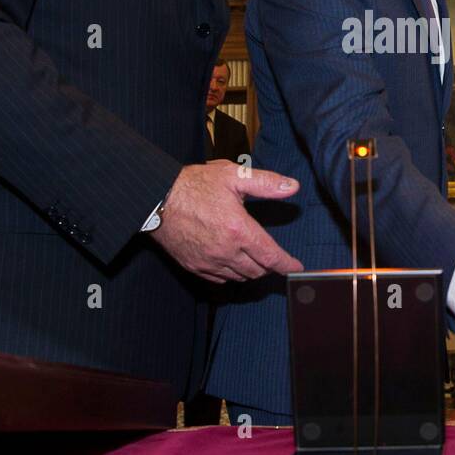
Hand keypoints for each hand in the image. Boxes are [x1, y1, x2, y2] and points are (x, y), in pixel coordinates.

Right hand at [152, 161, 302, 283]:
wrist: (157, 198)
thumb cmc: (195, 184)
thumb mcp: (233, 175)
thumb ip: (266, 183)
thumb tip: (292, 186)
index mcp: (238, 230)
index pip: (271, 256)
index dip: (287, 264)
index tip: (296, 267)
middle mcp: (225, 251)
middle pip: (258, 270)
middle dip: (269, 264)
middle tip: (272, 255)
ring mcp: (209, 261)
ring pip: (240, 277)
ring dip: (251, 270)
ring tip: (253, 256)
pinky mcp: (194, 266)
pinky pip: (220, 279)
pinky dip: (231, 274)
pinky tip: (231, 261)